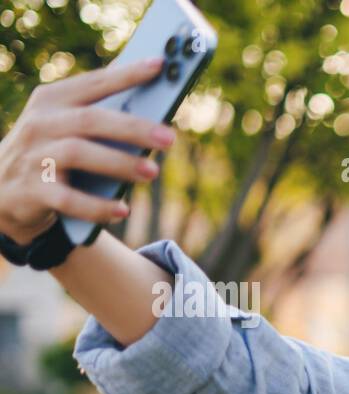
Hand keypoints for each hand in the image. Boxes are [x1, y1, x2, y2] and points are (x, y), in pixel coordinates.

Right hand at [0, 56, 174, 244]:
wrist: (3, 187)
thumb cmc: (50, 149)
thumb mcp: (64, 124)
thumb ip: (99, 113)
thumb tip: (152, 105)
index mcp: (52, 100)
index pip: (94, 83)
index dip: (126, 75)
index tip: (160, 66)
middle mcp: (41, 124)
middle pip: (90, 120)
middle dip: (132, 127)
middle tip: (169, 138)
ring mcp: (35, 156)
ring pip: (78, 154)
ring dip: (118, 163)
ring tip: (152, 171)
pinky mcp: (33, 190)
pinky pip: (69, 199)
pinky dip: (97, 206)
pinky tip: (122, 209)